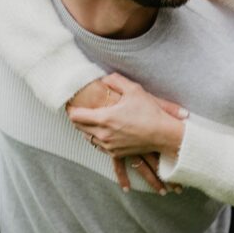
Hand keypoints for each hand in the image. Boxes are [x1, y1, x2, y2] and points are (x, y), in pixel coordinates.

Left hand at [66, 78, 182, 193]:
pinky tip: (100, 133)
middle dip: (76, 118)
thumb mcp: (133, 89)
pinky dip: (96, 138)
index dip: (71, 108)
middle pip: (78, 127)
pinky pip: (98, 146)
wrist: (163, 134)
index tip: (70, 103)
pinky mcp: (115, 153)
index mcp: (104, 118)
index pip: (76, 116)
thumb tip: (103, 79)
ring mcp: (109, 146)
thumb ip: (115, 80)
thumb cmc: (149, 112)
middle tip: (78, 109)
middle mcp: (103, 134)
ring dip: (86, 129)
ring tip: (90, 119)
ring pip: (87, 137)